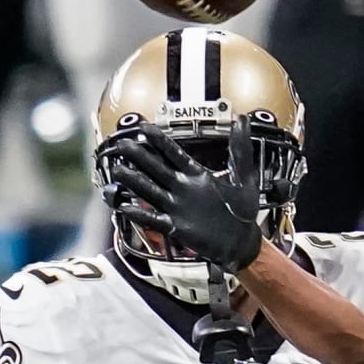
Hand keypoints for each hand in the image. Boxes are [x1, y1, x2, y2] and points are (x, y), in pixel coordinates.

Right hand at [105, 117, 262, 274]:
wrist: (242, 242)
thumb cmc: (242, 212)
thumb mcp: (245, 177)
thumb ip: (240, 150)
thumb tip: (242, 121)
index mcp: (196, 175)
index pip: (173, 153)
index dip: (159, 141)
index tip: (144, 128)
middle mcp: (183, 188)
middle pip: (155, 169)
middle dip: (139, 157)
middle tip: (123, 146)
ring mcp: (177, 207)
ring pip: (151, 191)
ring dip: (135, 182)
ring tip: (119, 171)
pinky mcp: (176, 226)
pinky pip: (155, 219)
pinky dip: (141, 214)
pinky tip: (127, 207)